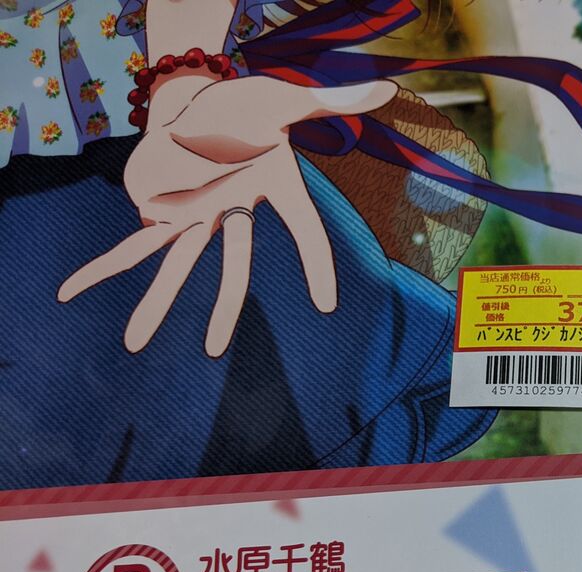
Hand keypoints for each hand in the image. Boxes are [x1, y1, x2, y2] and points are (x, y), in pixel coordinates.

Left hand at [58, 74, 396, 356]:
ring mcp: (195, 216)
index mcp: (270, 190)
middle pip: (231, 267)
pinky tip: (73, 291)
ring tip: (135, 344)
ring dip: (155, 304)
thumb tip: (389, 91)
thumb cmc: (248, 106)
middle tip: (212, 350)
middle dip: (219, 307)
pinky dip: (102, 266)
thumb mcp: (287, 97)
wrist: (200, 103)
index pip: (301, 229)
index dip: (315, 265)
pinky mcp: (160, 211)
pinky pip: (131, 244)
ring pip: (176, 266)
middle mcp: (233, 212)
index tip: (327, 305)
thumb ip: (334, 99)